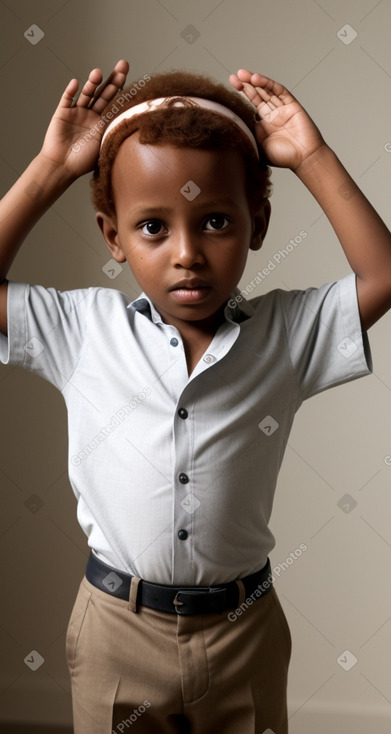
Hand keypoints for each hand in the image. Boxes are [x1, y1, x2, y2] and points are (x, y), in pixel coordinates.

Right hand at [40, 60, 128, 177]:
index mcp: (103, 122)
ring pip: (87, 94)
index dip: (123, 89)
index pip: (115, 102)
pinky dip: (70, 91)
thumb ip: (116, 132)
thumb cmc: (84, 161)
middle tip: (123, 65)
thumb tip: (138, 125)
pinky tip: (76, 83)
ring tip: (98, 74)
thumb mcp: (105, 145)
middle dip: (114, 79)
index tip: (132, 78)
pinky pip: (67, 99)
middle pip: (104, 93)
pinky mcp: (62, 113)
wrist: (62, 167)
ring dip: (92, 83)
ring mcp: (77, 112)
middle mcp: (91, 114)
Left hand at [229, 69, 325, 170]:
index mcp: (263, 125)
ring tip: (243, 74)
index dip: (241, 96)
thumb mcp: (258, 147)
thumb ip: (248, 136)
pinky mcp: (292, 105)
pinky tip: (257, 79)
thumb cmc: (283, 157)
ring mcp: (282, 109)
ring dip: (255, 82)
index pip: (250, 106)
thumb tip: (233, 129)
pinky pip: (280, 91)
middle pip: (257, 95)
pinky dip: (268, 84)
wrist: (304, 159)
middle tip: (235, 77)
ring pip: (267, 91)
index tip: (231, 86)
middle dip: (246, 85)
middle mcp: (272, 115)